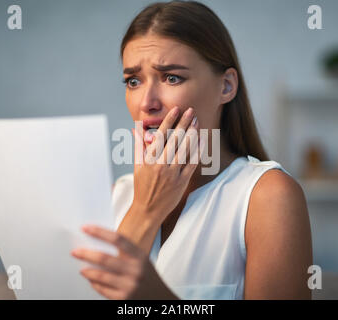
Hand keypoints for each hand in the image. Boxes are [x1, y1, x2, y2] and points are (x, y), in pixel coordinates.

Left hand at [71, 225, 178, 299]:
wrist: (160, 299)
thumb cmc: (148, 276)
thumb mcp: (142, 260)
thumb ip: (126, 252)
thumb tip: (98, 243)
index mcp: (139, 256)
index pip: (117, 239)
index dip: (99, 232)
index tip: (86, 228)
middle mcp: (135, 270)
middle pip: (104, 258)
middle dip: (86, 254)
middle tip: (75, 252)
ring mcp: (129, 285)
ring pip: (100, 276)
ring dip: (87, 271)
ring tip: (81, 269)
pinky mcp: (123, 299)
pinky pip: (102, 290)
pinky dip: (95, 284)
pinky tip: (92, 280)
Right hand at [130, 106, 204, 222]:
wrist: (147, 209)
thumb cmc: (142, 186)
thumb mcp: (137, 165)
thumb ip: (138, 146)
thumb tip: (135, 129)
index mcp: (149, 159)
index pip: (161, 135)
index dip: (169, 121)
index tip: (176, 110)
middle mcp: (161, 165)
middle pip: (175, 139)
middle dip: (184, 123)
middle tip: (191, 111)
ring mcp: (172, 173)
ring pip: (184, 150)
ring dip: (192, 134)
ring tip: (197, 122)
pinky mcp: (181, 182)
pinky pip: (191, 164)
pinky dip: (197, 152)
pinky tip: (202, 141)